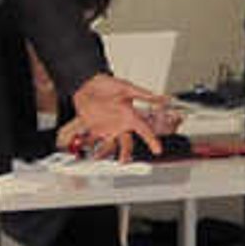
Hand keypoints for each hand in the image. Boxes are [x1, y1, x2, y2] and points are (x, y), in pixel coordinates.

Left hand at [59, 72, 178, 160]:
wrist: (88, 83)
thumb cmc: (107, 85)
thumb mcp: (127, 88)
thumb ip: (144, 94)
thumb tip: (163, 97)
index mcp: (130, 117)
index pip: (144, 130)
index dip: (152, 140)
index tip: (157, 149)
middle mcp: (120, 125)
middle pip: (126, 144)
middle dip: (125, 154)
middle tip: (123, 161)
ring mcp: (106, 128)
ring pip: (108, 146)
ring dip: (103, 153)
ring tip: (98, 157)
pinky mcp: (93, 128)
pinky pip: (91, 140)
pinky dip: (86, 143)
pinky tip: (81, 144)